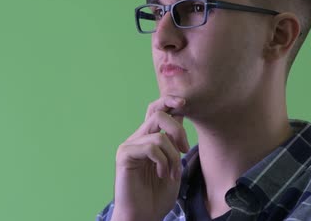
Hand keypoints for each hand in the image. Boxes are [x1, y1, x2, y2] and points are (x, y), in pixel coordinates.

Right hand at [110, 96, 189, 220]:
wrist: (143, 216)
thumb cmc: (157, 196)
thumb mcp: (173, 165)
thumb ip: (174, 142)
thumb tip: (180, 114)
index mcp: (148, 139)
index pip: (156, 111)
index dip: (169, 101)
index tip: (185, 103)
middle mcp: (137, 139)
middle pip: (158, 114)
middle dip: (178, 129)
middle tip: (184, 149)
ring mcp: (129, 145)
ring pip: (158, 133)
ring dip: (173, 155)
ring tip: (171, 173)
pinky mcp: (124, 155)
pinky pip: (151, 147)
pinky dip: (163, 161)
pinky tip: (162, 174)